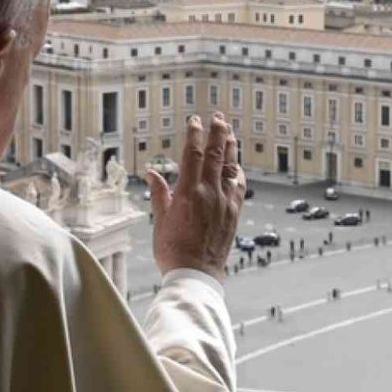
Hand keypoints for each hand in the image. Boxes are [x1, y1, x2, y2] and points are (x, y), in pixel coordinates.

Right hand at [147, 113, 245, 281]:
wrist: (196, 274)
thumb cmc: (173, 250)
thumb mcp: (160, 220)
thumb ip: (159, 193)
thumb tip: (152, 172)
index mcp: (188, 193)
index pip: (193, 155)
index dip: (195, 135)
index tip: (195, 120)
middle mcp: (210, 193)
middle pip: (216, 155)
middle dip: (217, 133)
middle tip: (218, 117)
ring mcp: (225, 203)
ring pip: (230, 167)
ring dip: (230, 148)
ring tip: (229, 133)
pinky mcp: (234, 213)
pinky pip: (239, 186)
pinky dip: (238, 172)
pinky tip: (237, 165)